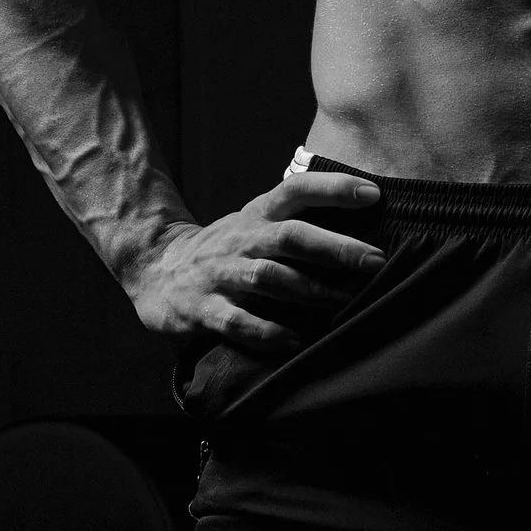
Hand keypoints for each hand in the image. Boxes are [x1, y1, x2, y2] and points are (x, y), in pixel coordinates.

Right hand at [125, 169, 385, 354]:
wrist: (155, 270)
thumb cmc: (226, 251)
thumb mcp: (255, 225)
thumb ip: (297, 223)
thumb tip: (366, 230)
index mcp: (256, 215)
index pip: (296, 190)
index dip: (334, 188)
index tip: (373, 195)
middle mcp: (240, 239)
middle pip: (290, 236)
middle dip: (336, 248)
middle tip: (376, 261)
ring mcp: (219, 274)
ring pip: (267, 278)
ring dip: (310, 291)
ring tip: (346, 303)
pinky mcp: (202, 308)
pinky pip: (237, 322)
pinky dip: (268, 333)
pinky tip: (296, 342)